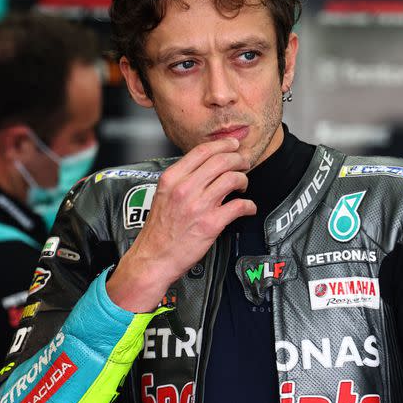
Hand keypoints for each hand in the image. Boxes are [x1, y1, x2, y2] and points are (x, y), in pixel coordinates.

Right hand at [106, 137, 255, 311]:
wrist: (153, 258)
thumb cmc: (158, 230)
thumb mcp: (163, 194)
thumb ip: (182, 179)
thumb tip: (205, 167)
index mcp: (172, 178)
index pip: (202, 151)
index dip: (223, 144)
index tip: (232, 145)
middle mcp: (185, 188)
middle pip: (221, 161)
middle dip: (238, 159)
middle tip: (243, 163)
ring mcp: (199, 205)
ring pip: (232, 179)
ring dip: (243, 179)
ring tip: (243, 185)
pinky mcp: (211, 224)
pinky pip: (239, 206)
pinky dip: (249, 205)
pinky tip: (248, 207)